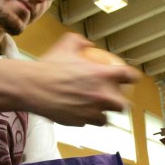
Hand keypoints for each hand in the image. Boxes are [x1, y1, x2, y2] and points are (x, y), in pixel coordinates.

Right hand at [26, 33, 141, 125]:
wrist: (32, 87)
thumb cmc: (49, 65)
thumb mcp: (66, 45)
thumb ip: (80, 42)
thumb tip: (88, 44)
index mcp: (103, 76)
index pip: (129, 76)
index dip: (132, 77)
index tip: (130, 78)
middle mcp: (102, 96)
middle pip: (123, 105)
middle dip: (122, 104)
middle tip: (116, 100)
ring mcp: (92, 112)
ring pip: (106, 119)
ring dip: (103, 114)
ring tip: (98, 111)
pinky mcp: (80, 123)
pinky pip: (87, 123)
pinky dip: (86, 119)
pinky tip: (80, 114)